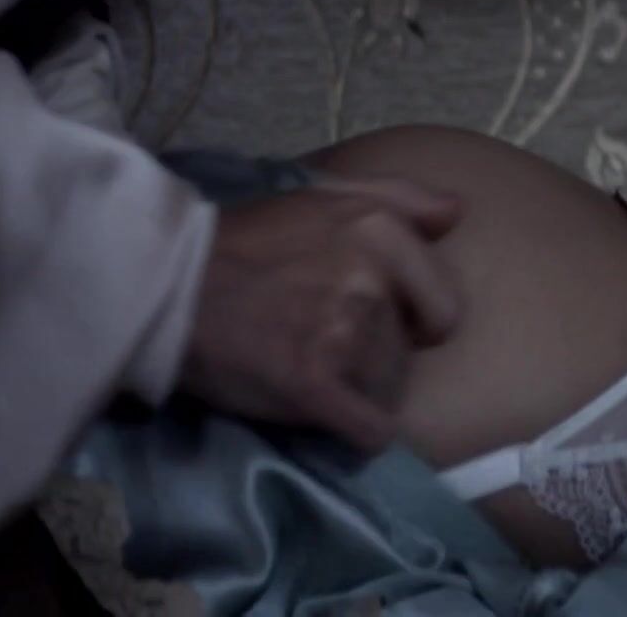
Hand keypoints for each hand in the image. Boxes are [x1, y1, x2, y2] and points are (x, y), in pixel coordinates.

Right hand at [181, 173, 464, 452]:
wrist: (168, 284)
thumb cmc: (247, 241)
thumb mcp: (321, 195)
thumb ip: (397, 196)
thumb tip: (457, 213)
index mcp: (381, 230)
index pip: (444, 307)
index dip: (412, 321)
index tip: (367, 316)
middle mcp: (371, 277)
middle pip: (413, 352)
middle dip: (382, 356)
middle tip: (328, 342)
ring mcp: (342, 331)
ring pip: (390, 391)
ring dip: (358, 391)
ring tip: (308, 366)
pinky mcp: (312, 382)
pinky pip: (369, 431)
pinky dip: (354, 431)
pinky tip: (320, 407)